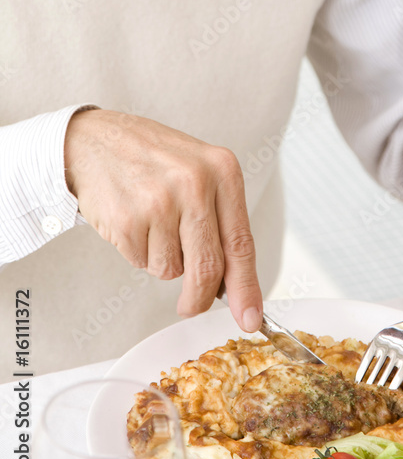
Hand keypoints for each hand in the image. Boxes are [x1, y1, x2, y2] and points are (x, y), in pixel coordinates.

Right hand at [64, 109, 261, 328]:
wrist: (97, 140)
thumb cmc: (153, 158)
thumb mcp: (200, 171)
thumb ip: (220, 219)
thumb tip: (232, 283)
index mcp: (223, 169)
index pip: (241, 242)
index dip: (247, 287)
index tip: (250, 318)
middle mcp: (196, 183)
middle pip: (208, 267)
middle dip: (200, 297)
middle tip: (191, 306)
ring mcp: (161, 201)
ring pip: (172, 269)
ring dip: (162, 259)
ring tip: (152, 222)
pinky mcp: (128, 219)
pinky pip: (141, 262)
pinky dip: (138, 252)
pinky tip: (133, 221)